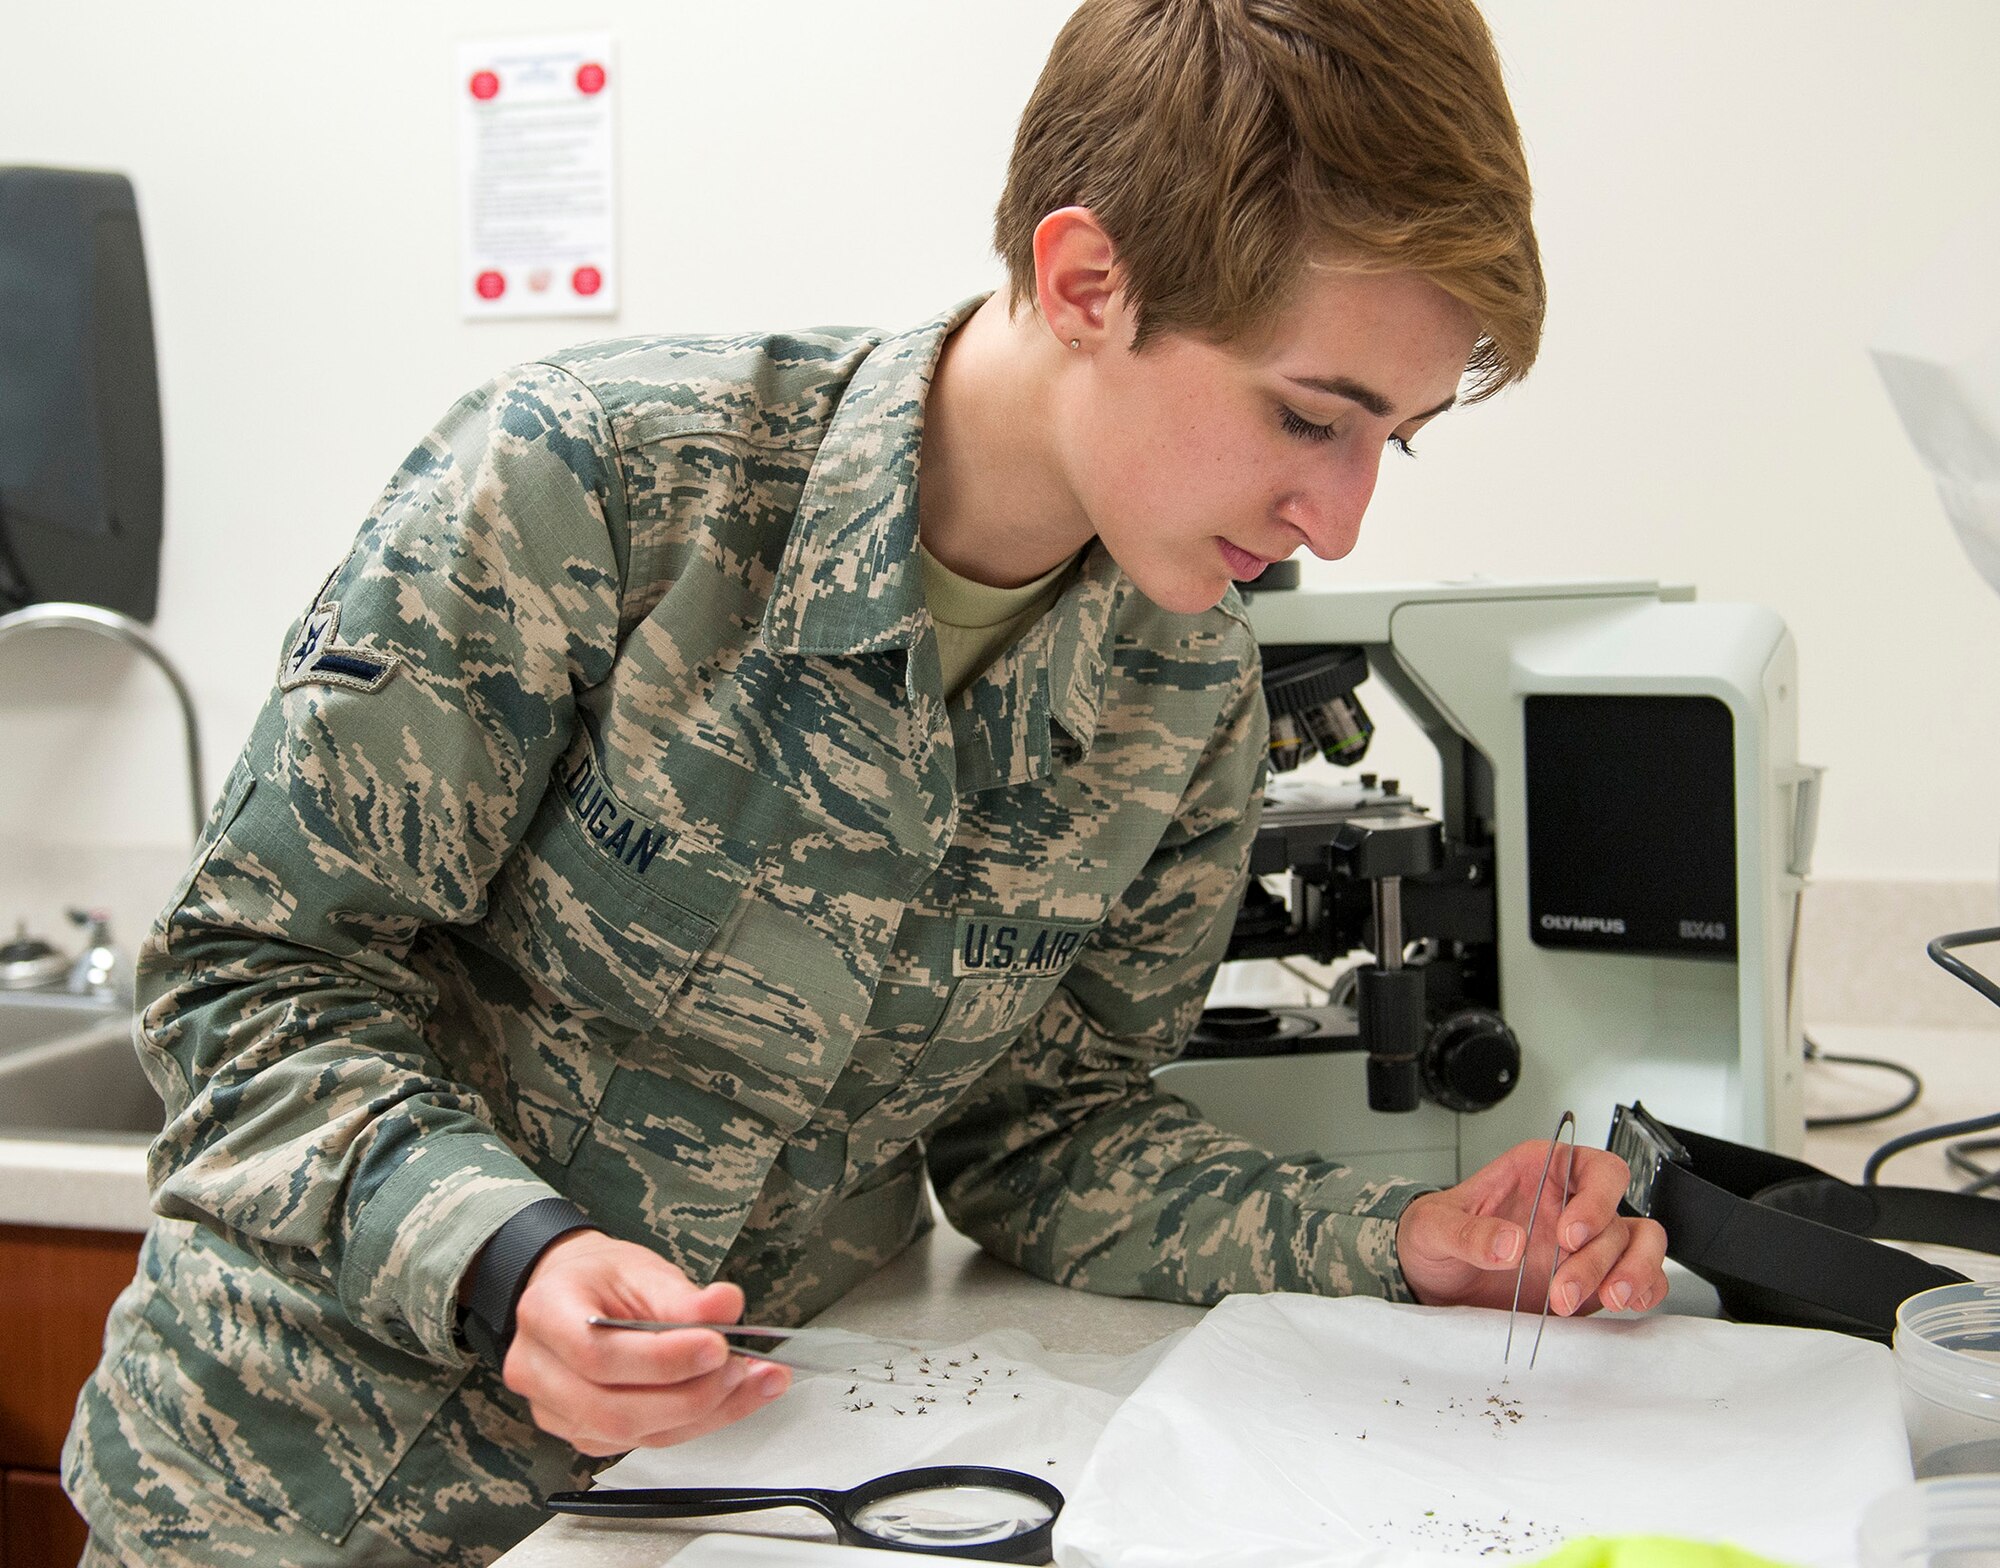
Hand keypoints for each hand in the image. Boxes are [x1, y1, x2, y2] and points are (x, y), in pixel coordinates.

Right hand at [502, 1231, 790, 1456]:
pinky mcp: (585, 1435)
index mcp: (545, 1314)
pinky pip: (644, 1442)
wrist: (576, 1292)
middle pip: (613, 1410)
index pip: (596, 1354)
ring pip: (634, 1434)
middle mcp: (539, 1371)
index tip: (716, 1345)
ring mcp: (556, 1412)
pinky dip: (696, 1423)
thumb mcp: (641, 1269)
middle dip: (689, 1396)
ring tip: (753, 1381)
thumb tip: (726, 1307)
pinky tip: (734, 1397)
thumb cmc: (601, 1278)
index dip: (661, 1359)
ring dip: (704, 1413)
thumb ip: (682, 1296)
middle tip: (740, 1366)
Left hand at [1394, 1141, 1667, 1316]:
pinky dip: (1644, 1290)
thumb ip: (1468, 1233)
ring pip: (1640, 1244)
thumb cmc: (1433, 1236)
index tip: (1568, 1235)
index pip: (1596, 1168)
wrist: (1432, 1281)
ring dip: (1631, 1273)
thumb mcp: (1434, 1227)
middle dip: (1598, 1256)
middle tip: (1561, 1289)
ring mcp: (1585, 1244)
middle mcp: (1570, 1203)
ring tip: (1606, 1300)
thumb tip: (1509, 1243)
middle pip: (1617, 1216)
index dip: (1596, 1199)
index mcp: (1541, 1171)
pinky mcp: (1592, 1280)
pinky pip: (1640, 1278)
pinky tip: (1625, 1304)